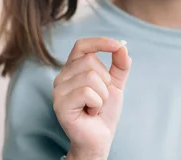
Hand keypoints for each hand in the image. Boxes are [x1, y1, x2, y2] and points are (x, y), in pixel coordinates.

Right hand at [53, 37, 131, 159]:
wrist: (101, 137)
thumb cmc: (104, 111)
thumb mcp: (115, 84)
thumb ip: (120, 64)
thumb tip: (123, 46)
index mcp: (73, 68)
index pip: (82, 45)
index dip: (100, 42)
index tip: (118, 45)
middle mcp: (62, 77)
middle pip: (90, 60)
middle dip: (105, 80)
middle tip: (100, 97)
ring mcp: (58, 90)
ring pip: (90, 77)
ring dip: (102, 95)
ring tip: (95, 106)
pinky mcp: (60, 104)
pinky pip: (87, 92)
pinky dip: (97, 104)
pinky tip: (90, 112)